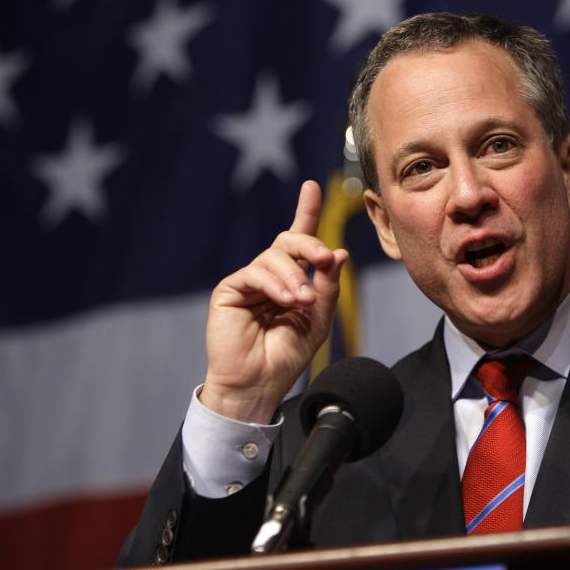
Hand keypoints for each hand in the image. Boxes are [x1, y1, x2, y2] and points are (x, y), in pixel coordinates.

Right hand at [200, 180, 348, 422]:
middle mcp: (270, 275)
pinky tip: (287, 300)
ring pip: (274, 257)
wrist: (259, 383)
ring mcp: (249, 281)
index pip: (300, 241)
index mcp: (292, 280)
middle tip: (325, 258)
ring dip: (294, 276)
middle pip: (289, 241)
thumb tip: (339, 253)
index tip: (312, 187)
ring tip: (302, 300)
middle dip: (310, 244)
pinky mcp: (230, 289)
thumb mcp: (317, 319)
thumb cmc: (287, 355)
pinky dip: (276, 284)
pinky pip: (256, 273)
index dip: (306, 211)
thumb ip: (328, 286)